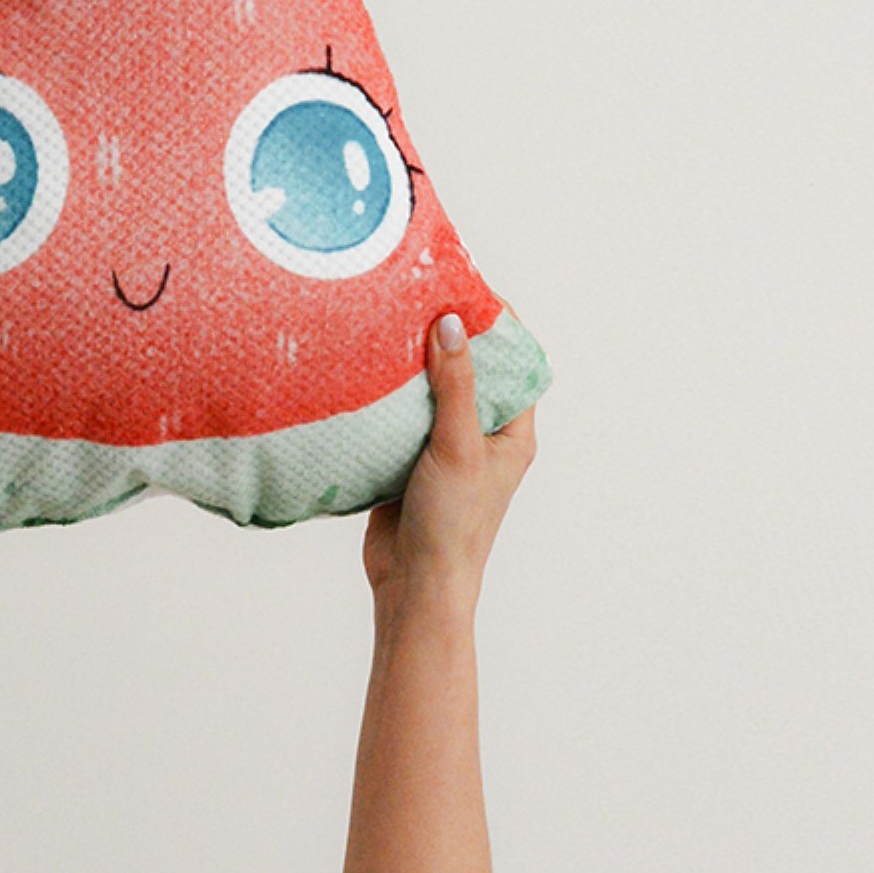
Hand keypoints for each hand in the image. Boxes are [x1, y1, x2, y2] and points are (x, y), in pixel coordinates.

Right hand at [363, 313, 536, 616]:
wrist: (413, 587)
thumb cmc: (453, 524)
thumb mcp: (457, 447)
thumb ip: (455, 385)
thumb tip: (451, 321)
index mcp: (512, 432)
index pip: (514, 362)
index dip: (495, 322)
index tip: (464, 285)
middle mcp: (480, 435)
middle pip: (468, 369)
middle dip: (445, 333)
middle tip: (415, 293)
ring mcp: (442, 446)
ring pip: (428, 389)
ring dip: (409, 361)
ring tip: (384, 319)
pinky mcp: (406, 458)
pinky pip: (396, 413)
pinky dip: (383, 390)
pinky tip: (359, 365)